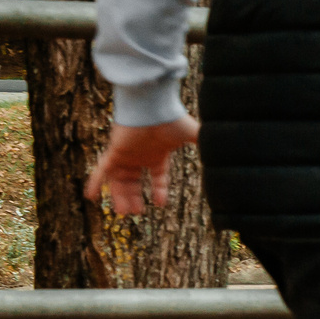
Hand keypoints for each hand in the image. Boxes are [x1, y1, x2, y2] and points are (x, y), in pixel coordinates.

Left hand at [83, 115, 200, 215]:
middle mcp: (140, 155)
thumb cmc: (171, 118)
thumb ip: (204, 143)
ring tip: (122, 213)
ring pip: (119, 180)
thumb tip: (229, 149)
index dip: (159, 190)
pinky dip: (94, 182)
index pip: (158, 176)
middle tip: (135, 212)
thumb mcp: (192, 135)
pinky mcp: (114, 152)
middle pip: (134, 181)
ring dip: (119, 196)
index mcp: (157, 154)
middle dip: (134, 197)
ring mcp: (126, 154)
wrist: (153, 105)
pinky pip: (101, 169)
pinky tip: (89, 196)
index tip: (160, 205)